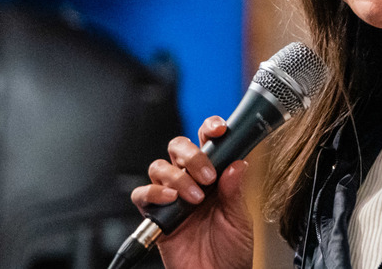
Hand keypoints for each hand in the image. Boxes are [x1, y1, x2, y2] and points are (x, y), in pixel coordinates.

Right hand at [130, 116, 253, 268]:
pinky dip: (153, 193)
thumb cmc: (231, 251)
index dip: (210, 128)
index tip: (219, 130)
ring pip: (160, 166)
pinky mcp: (155, 215)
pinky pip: (142, 194)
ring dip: (177, 176)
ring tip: (195, 197)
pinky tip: (171, 200)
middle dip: (192, 154)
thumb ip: (235, 191)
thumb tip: (237, 163)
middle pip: (178, 146)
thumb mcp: (239, 219)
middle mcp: (191, 181)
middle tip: (208, 175)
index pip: (208, 141)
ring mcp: (172, 197)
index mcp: (214, 176)